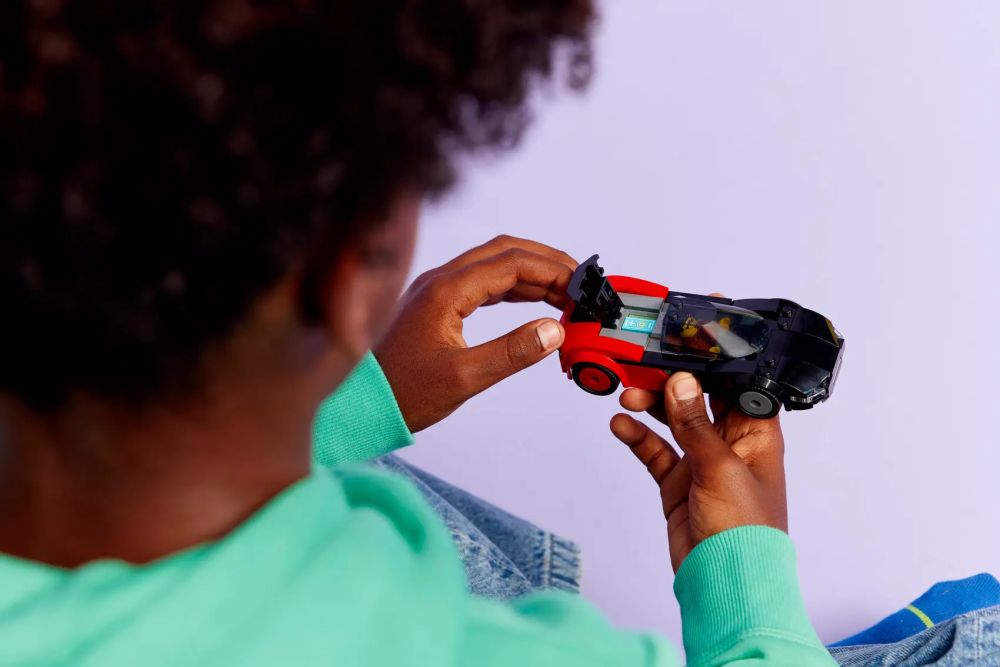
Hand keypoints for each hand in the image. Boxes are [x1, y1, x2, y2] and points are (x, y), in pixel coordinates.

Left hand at [375, 236, 576, 432]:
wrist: (361, 405)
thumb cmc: (404, 393)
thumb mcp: (464, 378)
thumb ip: (512, 352)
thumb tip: (555, 330)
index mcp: (446, 290)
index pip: (512, 263)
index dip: (553, 270)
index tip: (583, 286)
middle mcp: (440, 280)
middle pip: (504, 251)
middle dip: (546, 262)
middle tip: (581, 282)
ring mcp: (436, 289)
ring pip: (493, 264)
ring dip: (531, 273)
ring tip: (565, 293)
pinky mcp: (435, 304)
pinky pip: (481, 282)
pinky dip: (512, 287)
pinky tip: (532, 301)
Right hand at [610, 372, 787, 571]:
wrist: (726, 584)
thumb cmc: (746, 533)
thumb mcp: (720, 468)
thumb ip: (696, 424)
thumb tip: (681, 382)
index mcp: (755, 435)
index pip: (735, 387)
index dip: (712, 366)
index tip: (682, 347)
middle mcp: (729, 444)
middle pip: (698, 400)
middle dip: (672, 382)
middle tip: (643, 368)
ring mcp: (702, 463)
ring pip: (673, 422)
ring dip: (651, 406)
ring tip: (628, 396)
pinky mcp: (678, 483)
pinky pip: (655, 451)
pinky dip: (638, 437)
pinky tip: (622, 425)